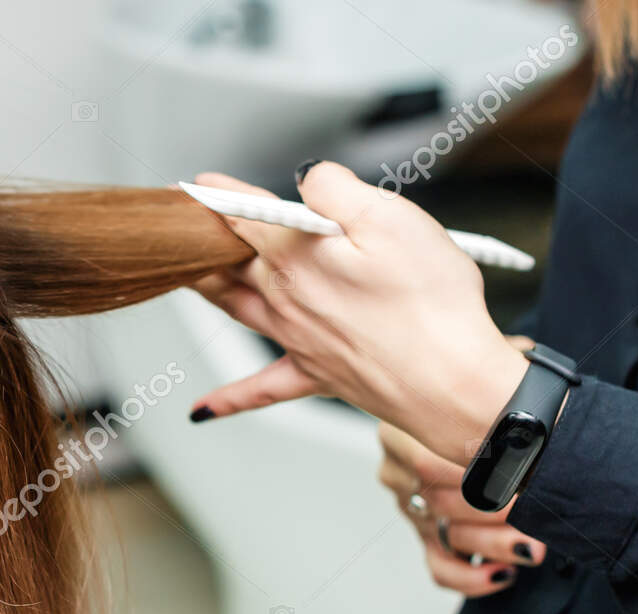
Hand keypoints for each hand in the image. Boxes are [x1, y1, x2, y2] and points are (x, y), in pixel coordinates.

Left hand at [187, 165, 529, 466]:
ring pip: (237, 310)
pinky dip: (229, 399)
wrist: (451, 383)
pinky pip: (262, 389)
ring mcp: (297, 340)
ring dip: (207, 290)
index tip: (198, 184)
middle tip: (185, 227)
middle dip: (209, 239)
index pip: (245, 216)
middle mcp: (285, 299)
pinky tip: (201, 410)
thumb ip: (336, 189)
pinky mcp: (317, 374)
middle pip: (233, 262)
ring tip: (186, 276)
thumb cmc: (430, 303)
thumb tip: (306, 179)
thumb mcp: (389, 217)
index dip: (219, 196)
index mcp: (297, 257)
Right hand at [377, 420, 543, 597]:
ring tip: (530, 545)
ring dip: (495, 544)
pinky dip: (473, 578)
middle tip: (534, 512)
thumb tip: (529, 429)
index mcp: (401, 433)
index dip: (474, 474)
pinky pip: (442, 569)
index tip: (516, 475)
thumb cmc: (484, 409)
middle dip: (495, 512)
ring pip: (448, 537)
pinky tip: (502, 573)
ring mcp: (411, 510)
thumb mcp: (478, 390)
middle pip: (440, 502)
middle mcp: (400, 474)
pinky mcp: (427, 538)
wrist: (482, 423)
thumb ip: (490, 404)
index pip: (427, 462)